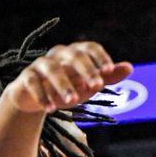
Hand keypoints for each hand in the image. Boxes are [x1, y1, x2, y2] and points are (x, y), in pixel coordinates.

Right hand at [7, 41, 132, 113]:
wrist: (35, 99)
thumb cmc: (68, 87)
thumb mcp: (88, 84)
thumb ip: (108, 76)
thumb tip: (130, 67)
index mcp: (75, 53)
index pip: (89, 47)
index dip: (100, 57)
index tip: (109, 71)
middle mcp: (58, 55)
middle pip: (73, 55)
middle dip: (85, 70)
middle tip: (96, 87)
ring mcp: (41, 65)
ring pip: (52, 68)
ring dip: (63, 84)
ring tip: (72, 101)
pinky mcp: (26, 77)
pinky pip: (32, 83)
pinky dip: (41, 95)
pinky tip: (50, 109)